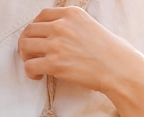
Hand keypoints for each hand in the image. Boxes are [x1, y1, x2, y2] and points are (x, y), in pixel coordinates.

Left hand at [19, 7, 143, 116]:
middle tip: (33, 55)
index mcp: (71, 14)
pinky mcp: (54, 63)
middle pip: (29, 30)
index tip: (38, 39)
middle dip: (27, 43)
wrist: (119, 69)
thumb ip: (73, 26)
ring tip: (36, 65)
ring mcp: (57, 44)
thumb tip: (58, 36)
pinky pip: (29, 66)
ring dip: (26, 57)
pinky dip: (30, 72)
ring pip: (25, 46)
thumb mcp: (91, 26)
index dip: (36, 29)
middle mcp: (61, 25)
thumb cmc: (111, 52)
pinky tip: (39, 76)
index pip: (41, 16)